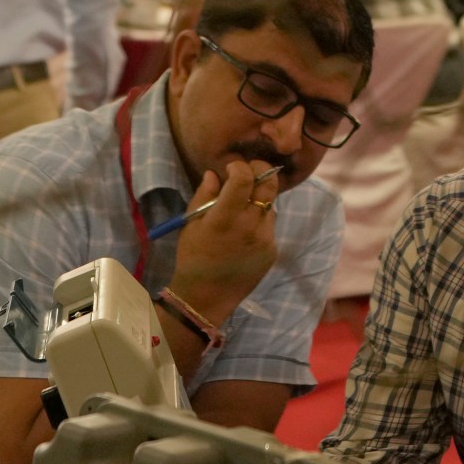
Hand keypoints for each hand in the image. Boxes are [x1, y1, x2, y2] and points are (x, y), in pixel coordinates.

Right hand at [166, 160, 282, 320]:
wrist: (207, 297)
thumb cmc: (193, 258)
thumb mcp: (191, 224)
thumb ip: (204, 195)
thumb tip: (214, 174)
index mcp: (226, 217)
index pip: (244, 178)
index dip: (240, 166)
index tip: (231, 168)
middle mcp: (250, 225)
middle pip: (269, 184)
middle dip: (261, 171)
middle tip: (250, 173)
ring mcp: (266, 238)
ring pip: (271, 205)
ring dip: (259, 200)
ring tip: (242, 210)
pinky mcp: (272, 250)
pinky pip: (270, 226)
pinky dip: (260, 221)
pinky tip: (244, 233)